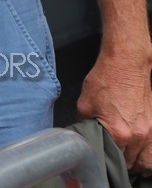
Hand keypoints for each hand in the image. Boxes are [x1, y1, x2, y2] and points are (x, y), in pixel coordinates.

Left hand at [78, 52, 151, 173]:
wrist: (126, 65)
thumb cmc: (106, 81)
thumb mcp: (85, 104)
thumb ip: (85, 126)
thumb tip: (84, 137)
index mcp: (118, 133)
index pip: (113, 161)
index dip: (106, 162)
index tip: (101, 161)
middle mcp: (138, 136)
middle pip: (132, 165)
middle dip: (121, 165)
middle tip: (112, 161)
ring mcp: (150, 132)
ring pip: (147, 163)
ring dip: (137, 165)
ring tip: (127, 161)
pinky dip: (148, 157)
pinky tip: (139, 154)